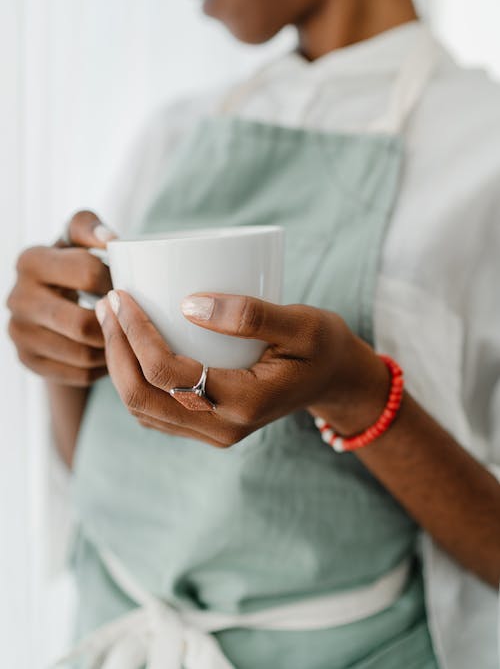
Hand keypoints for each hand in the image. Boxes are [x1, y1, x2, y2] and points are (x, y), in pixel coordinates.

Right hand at [6, 210, 116, 386]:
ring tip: (130, 338)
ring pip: (82, 354)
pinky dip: (103, 367)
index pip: (88, 273)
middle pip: (82, 323)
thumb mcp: (77, 239)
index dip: (118, 281)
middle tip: (135, 320)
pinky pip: (78, 374)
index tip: (131, 285)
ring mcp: (19, 333)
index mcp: (31, 261)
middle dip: (115, 325)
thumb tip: (110, 239)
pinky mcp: (28, 360)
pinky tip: (114, 353)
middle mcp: (17, 298)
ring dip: (113, 350)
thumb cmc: (72, 263)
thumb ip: (90, 227)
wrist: (48, 299)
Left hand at [95, 290, 389, 445]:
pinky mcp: (207, 425)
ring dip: (119, 365)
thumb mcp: (302, 324)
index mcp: (244, 402)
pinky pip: (155, 410)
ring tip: (111, 320)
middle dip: (116, 349)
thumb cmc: (323, 346)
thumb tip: (188, 304)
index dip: (136, 334)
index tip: (123, 295)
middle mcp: (222, 426)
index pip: (168, 374)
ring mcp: (213, 431)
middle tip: (108, 304)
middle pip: (143, 397)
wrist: (334, 380)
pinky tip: (130, 345)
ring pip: (143, 408)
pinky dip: (133, 378)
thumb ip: (251, 315)